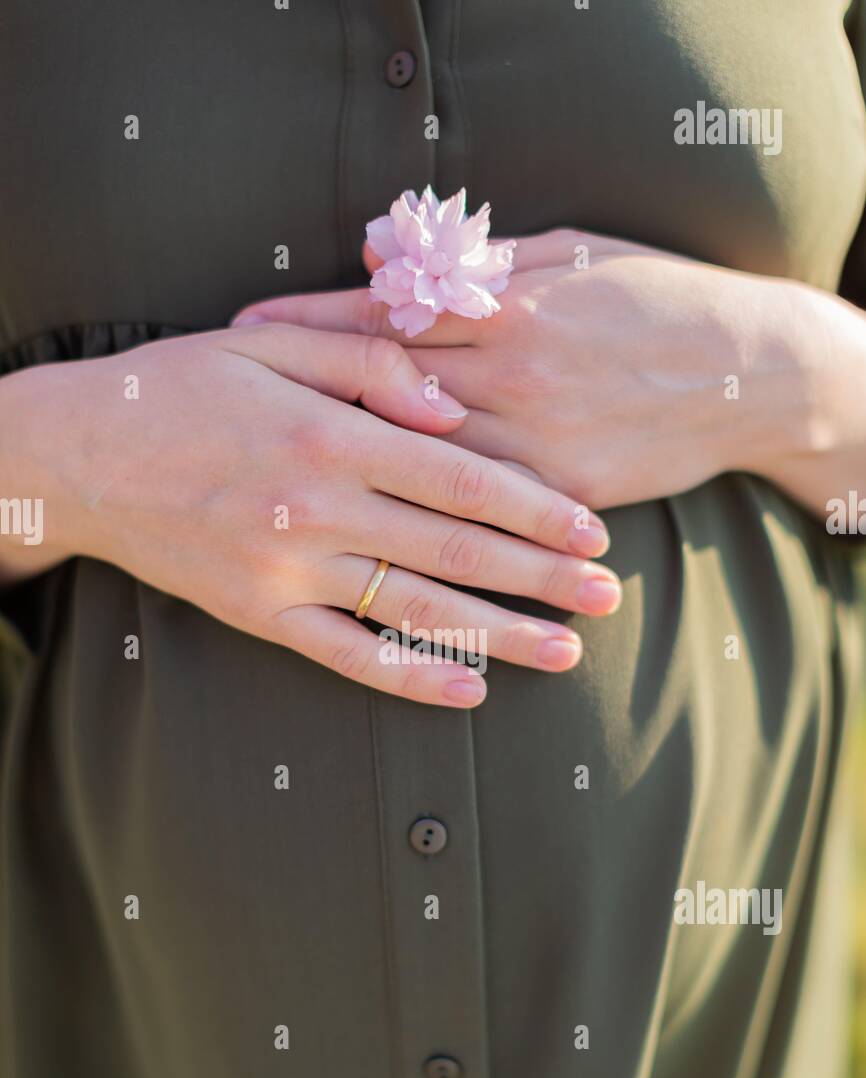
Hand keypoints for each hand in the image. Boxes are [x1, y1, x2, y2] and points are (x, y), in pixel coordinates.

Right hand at [0, 323, 621, 705]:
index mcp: (333, 435)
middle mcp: (319, 509)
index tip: (593, 531)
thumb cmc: (181, 386)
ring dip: (499, 635)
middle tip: (609, 598)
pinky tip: (469, 692)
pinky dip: (411, 677)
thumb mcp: (272, 341)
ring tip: (565, 652)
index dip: (537, 508)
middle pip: (457, 551)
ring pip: (416, 611)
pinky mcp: (259, 614)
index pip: (463, 479)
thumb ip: (369, 360)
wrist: (83, 455)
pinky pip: (347, 656)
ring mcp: (289, 570)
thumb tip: (452, 405)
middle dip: (543, 578)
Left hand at [234, 228, 844, 511]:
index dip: (311, 321)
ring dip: (351, 476)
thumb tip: (382, 253)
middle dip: (308, 407)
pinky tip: (375, 539)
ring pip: (425, 467)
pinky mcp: (567, 494)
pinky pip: (484, 520)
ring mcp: (540, 441)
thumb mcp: (572, 251)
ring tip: (278, 494)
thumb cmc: (656, 297)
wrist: (747, 372)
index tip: (248, 328)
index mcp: (509, 306)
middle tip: (239, 420)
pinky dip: (431, 526)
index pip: (388, 313)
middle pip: (388, 395)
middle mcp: (513, 377)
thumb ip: (477, 260)